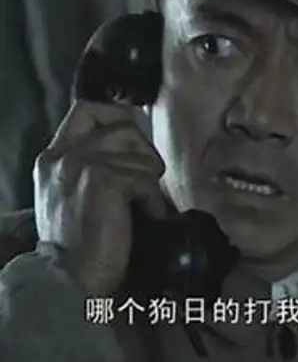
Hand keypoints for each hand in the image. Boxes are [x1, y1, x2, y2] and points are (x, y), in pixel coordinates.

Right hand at [33, 100, 165, 294]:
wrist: (71, 279)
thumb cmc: (79, 241)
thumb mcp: (71, 193)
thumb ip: (90, 162)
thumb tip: (131, 142)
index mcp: (54, 156)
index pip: (89, 108)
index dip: (117, 113)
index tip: (134, 137)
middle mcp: (65, 154)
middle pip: (124, 126)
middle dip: (144, 151)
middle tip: (144, 182)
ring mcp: (82, 164)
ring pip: (141, 155)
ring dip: (150, 182)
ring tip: (140, 206)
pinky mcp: (104, 179)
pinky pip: (146, 178)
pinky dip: (152, 200)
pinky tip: (144, 218)